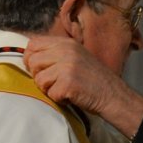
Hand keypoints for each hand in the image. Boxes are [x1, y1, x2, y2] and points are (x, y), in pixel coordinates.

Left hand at [25, 35, 142, 137]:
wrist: (113, 95)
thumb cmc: (93, 79)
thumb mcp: (76, 57)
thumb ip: (56, 53)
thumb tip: (29, 56)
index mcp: (67, 43)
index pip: (34, 44)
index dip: (31, 57)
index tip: (39, 69)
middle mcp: (66, 51)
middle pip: (33, 61)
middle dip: (38, 76)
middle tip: (54, 83)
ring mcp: (67, 66)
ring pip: (39, 79)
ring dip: (48, 89)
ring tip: (64, 89)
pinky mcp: (68, 83)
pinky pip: (50, 93)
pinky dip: (59, 99)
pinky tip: (71, 96)